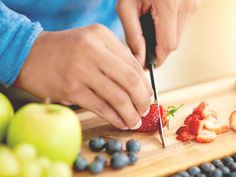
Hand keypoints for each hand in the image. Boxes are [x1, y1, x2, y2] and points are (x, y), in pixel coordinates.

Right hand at [15, 25, 152, 129]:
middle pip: (130, 80)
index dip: (145, 84)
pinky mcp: (70, 89)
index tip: (148, 95)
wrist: (30, 55)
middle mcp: (92, 50)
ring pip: (117, 97)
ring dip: (130, 113)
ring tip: (135, 121)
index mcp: (101, 36)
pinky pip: (100, 107)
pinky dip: (114, 118)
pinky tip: (121, 122)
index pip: (134, 64)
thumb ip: (116, 57)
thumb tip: (140, 80)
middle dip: (142, 99)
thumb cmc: (65, 51)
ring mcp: (80, 70)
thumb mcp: (92, 43)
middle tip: (145, 110)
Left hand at [117, 0, 200, 65]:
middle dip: (158, 50)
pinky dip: (169, 30)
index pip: (167, 47)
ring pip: (178, 37)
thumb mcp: (126, 7)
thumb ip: (133, 35)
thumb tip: (139, 60)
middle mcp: (187, 6)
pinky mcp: (195, 3)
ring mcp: (194, 4)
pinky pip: (181, 27)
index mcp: (170, 6)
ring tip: (149, 30)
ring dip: (163, 40)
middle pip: (173, 44)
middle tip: (143, 48)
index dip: (156, 60)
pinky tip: (157, 21)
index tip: (145, 65)